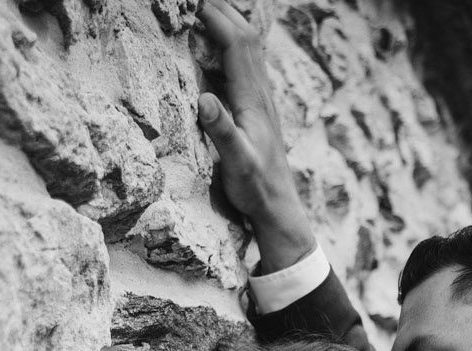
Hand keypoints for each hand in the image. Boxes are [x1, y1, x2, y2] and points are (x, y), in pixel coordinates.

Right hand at [196, 0, 317, 270]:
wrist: (279, 208)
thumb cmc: (256, 189)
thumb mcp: (236, 163)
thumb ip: (221, 131)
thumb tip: (203, 98)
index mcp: (253, 99)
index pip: (236, 43)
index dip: (215, 17)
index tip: (191, 3)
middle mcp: (261, 93)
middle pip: (246, 36)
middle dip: (222, 10)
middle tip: (195, 0)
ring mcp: (262, 99)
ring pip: (249, 47)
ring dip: (230, 22)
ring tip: (207, 9)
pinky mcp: (258, 108)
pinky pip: (246, 64)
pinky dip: (232, 44)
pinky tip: (221, 45)